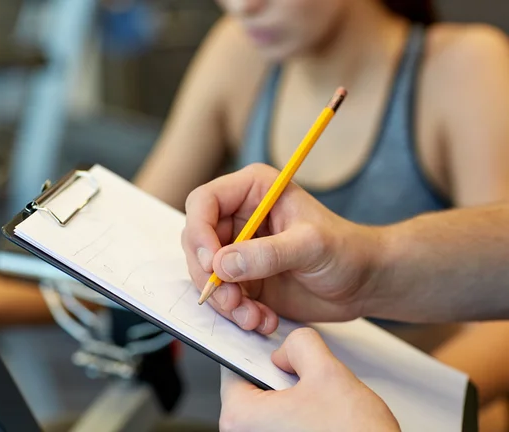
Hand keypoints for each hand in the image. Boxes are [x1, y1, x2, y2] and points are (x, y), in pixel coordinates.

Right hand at [181, 163, 380, 332]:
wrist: (362, 283)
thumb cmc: (346, 250)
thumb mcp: (310, 246)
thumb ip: (267, 254)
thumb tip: (223, 264)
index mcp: (253, 191)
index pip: (204, 202)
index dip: (199, 232)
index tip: (213, 263)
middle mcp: (240, 217)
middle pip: (197, 242)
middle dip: (209, 276)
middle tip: (231, 299)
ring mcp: (239, 249)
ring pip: (205, 274)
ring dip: (223, 301)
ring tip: (252, 316)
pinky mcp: (243, 278)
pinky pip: (222, 296)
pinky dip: (236, 313)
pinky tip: (262, 319)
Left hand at [219, 328, 398, 431]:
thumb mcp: (328, 372)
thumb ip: (300, 344)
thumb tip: (289, 346)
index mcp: (241, 417)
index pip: (234, 365)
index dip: (259, 350)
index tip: (273, 348)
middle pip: (254, 385)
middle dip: (281, 375)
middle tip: (308, 380)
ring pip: (272, 405)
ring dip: (295, 396)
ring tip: (320, 403)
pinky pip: (282, 423)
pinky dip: (300, 414)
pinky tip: (323, 418)